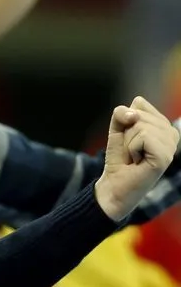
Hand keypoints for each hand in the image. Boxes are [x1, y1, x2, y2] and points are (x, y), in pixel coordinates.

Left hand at [94, 97, 179, 220]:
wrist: (115, 184)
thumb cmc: (119, 157)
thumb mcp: (117, 129)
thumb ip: (121, 113)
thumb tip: (134, 114)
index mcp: (164, 125)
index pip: (139, 103)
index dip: (125, 121)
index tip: (129, 138)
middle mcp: (172, 133)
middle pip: (138, 114)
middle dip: (126, 133)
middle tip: (131, 150)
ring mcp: (171, 145)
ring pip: (140, 125)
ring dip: (128, 142)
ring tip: (135, 156)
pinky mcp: (165, 155)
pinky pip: (143, 136)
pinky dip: (132, 148)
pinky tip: (138, 161)